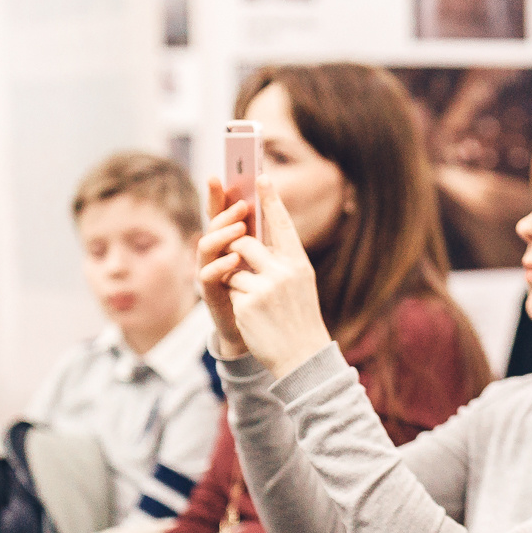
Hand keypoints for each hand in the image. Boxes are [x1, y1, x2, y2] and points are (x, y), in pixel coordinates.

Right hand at [196, 181, 252, 358]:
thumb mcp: (267, 259)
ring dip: (222, 235)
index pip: (220, 213)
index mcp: (228, 241)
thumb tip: (273, 201)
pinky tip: (233, 259)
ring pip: (205, 246)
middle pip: (212, 225)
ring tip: (240, 229)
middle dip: (224, 212)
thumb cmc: (264, 291)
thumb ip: (266, 235)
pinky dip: (220, 266)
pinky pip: (207, 275)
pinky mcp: (211, 293)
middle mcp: (215, 253)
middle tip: (242, 205)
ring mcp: (210, 271)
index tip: (218, 176)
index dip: (216, 195)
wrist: (260, 329)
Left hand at [217, 178, 335, 378]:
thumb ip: (280, 259)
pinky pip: (229, 288)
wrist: (302, 357)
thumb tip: (252, 236)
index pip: (282, 223)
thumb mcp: (298, 283)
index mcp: (299, 262)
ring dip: (235, 279)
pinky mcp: (248, 303)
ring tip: (255, 300)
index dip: (271, 198)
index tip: (261, 176)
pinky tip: (253, 316)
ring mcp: (266, 286)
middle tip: (236, 257)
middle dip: (234, 247)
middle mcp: (284, 270)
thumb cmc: (298, 318)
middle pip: (244, 241)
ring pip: (233, 265)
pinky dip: (235, 299)